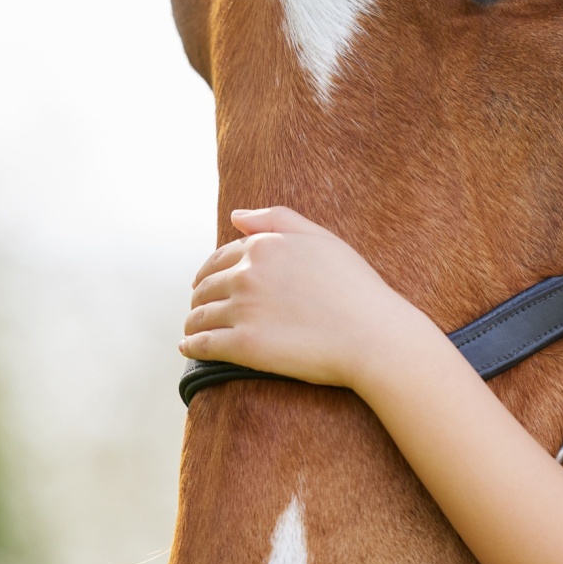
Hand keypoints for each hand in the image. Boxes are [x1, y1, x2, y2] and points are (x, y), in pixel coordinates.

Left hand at [179, 207, 423, 387]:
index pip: (220, 258)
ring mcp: (243, 310)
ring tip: (194, 331)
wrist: (373, 335)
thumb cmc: (355, 287)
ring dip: (192, 323)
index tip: (207, 283)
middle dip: (199, 297)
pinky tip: (189, 348)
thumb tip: (235, 216)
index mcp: (264, 247)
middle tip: (200, 309)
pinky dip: (192, 346)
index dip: (209, 272)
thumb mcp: (322, 239)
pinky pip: (203, 344)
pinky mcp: (244, 346)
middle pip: (206, 287)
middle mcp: (247, 275)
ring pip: (200, 316)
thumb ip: (277, 219)